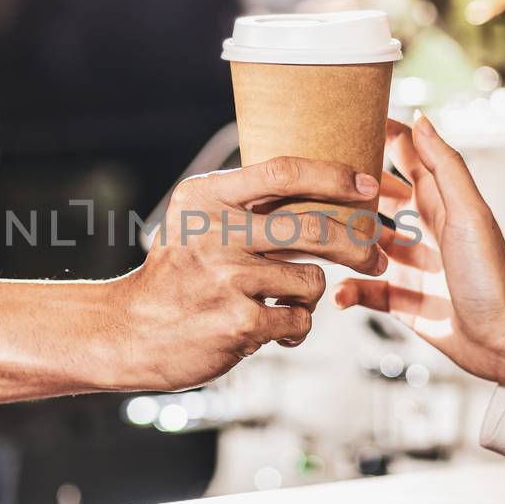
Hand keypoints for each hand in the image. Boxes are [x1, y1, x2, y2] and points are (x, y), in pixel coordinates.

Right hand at [113, 156, 388, 390]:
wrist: (129, 332)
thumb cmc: (176, 278)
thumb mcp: (194, 223)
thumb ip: (243, 206)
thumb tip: (320, 190)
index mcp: (207, 198)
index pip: (283, 171)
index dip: (332, 175)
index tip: (366, 185)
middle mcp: (217, 232)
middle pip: (312, 227)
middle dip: (356, 244)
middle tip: (375, 255)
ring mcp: (228, 278)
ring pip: (311, 281)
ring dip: (307, 298)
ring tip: (279, 305)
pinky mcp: (239, 322)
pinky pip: (298, 321)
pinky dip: (293, 329)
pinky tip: (268, 331)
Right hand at [334, 116, 504, 387]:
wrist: (504, 342)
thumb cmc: (494, 277)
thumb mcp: (468, 213)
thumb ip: (444, 167)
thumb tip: (421, 119)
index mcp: (441, 201)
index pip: (407, 156)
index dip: (381, 137)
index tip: (346, 122)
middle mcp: (424, 228)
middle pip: (378, 198)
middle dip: (349, 190)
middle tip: (313, 183)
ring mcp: (411, 264)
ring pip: (364, 243)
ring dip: (343, 242)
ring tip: (319, 242)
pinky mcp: (402, 298)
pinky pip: (366, 289)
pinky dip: (350, 290)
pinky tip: (339, 294)